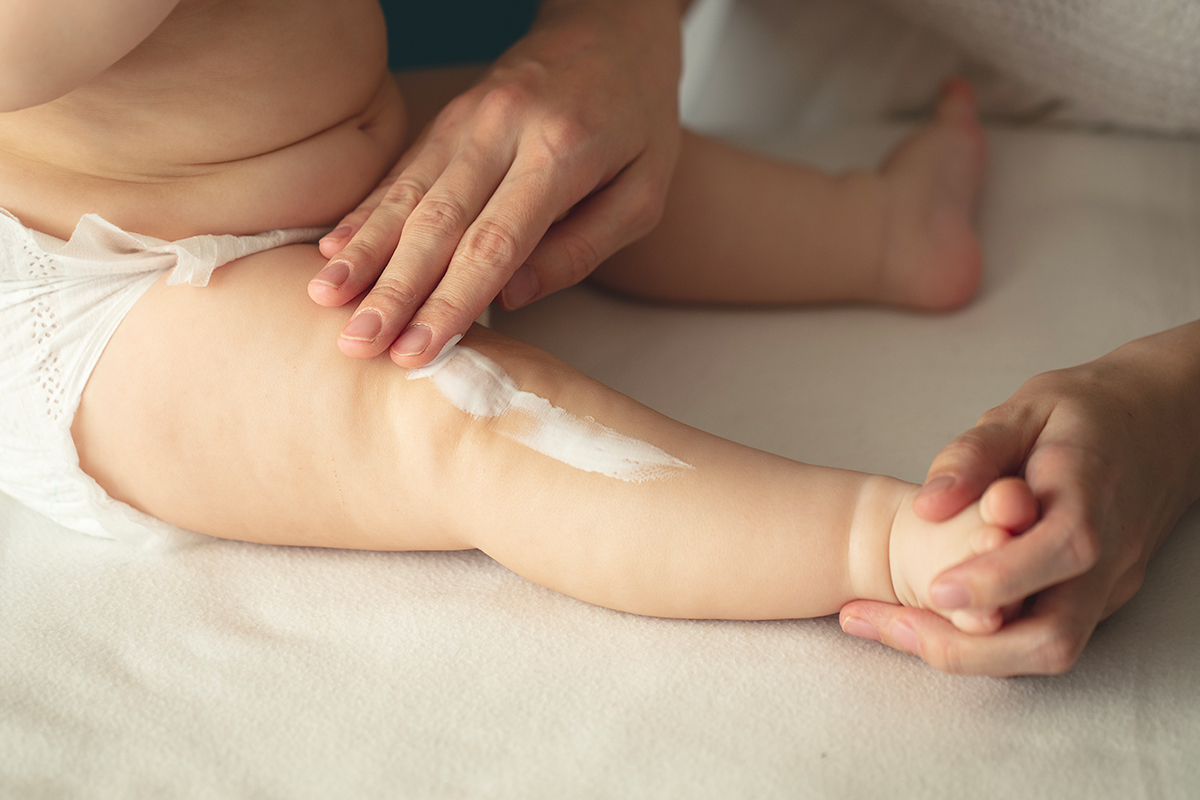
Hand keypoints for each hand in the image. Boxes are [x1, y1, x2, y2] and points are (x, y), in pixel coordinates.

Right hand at [309, 0, 685, 365]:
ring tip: (326, 298)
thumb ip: (583, 248)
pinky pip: (402, 169)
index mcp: (560, 152)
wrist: (615, 29)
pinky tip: (333, 248)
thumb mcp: (643, 192)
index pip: (494, 242)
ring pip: (406, 193)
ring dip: (364, 251)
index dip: (451, 302)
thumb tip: (514, 296)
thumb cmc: (638, 121)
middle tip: (358, 343)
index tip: (417, 351)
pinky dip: (365, 211)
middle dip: (393, 290)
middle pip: (437, 223)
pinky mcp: (448, 116)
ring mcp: (467, 117)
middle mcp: (503, 129)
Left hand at [839, 321, 1199, 675]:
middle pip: (1056, 633)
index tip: (935, 588)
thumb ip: (974, 453)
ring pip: (1050, 649)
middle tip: (892, 624)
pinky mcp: (1096, 600)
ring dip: (969, 654)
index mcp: (1091, 491)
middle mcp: (1110, 552)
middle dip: (970, 647)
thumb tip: (928, 506)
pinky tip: (927, 620)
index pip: (1063, 549)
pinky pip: (1043, 637)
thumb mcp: (1024, 409)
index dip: (1000, 578)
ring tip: (892, 627)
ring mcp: (1108, 584)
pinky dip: (984, 643)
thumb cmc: (1084, 413)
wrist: (1159, 425)